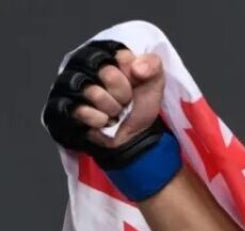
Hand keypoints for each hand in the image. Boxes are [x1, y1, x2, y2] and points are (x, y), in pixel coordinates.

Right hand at [43, 40, 166, 156]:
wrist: (132, 135)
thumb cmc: (138, 104)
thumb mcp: (154, 82)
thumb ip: (153, 65)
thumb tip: (137, 67)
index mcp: (104, 52)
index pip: (122, 56)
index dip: (134, 74)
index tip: (135, 82)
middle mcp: (82, 64)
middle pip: (108, 73)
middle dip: (124, 93)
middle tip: (124, 99)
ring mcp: (68, 84)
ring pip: (94, 93)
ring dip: (112, 108)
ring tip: (114, 110)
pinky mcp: (61, 105)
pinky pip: (82, 111)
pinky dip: (100, 120)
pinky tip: (103, 120)